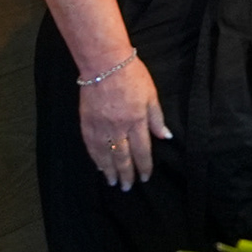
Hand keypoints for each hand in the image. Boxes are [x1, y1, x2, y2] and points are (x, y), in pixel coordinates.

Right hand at [78, 57, 170, 190]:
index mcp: (137, 120)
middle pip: (122, 157)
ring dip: (109, 171)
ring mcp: (100, 126)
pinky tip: (98, 166)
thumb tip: (165, 136)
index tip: (145, 177)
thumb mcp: (151, 94)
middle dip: (126, 174)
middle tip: (127, 188)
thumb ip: (157, 118)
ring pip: (105, 155)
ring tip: (113, 182)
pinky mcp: (86, 123)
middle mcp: (118, 127)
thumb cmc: (132, 76)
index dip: (144, 165)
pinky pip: (91, 146)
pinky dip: (95, 158)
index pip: (142, 150)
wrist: (104, 64)